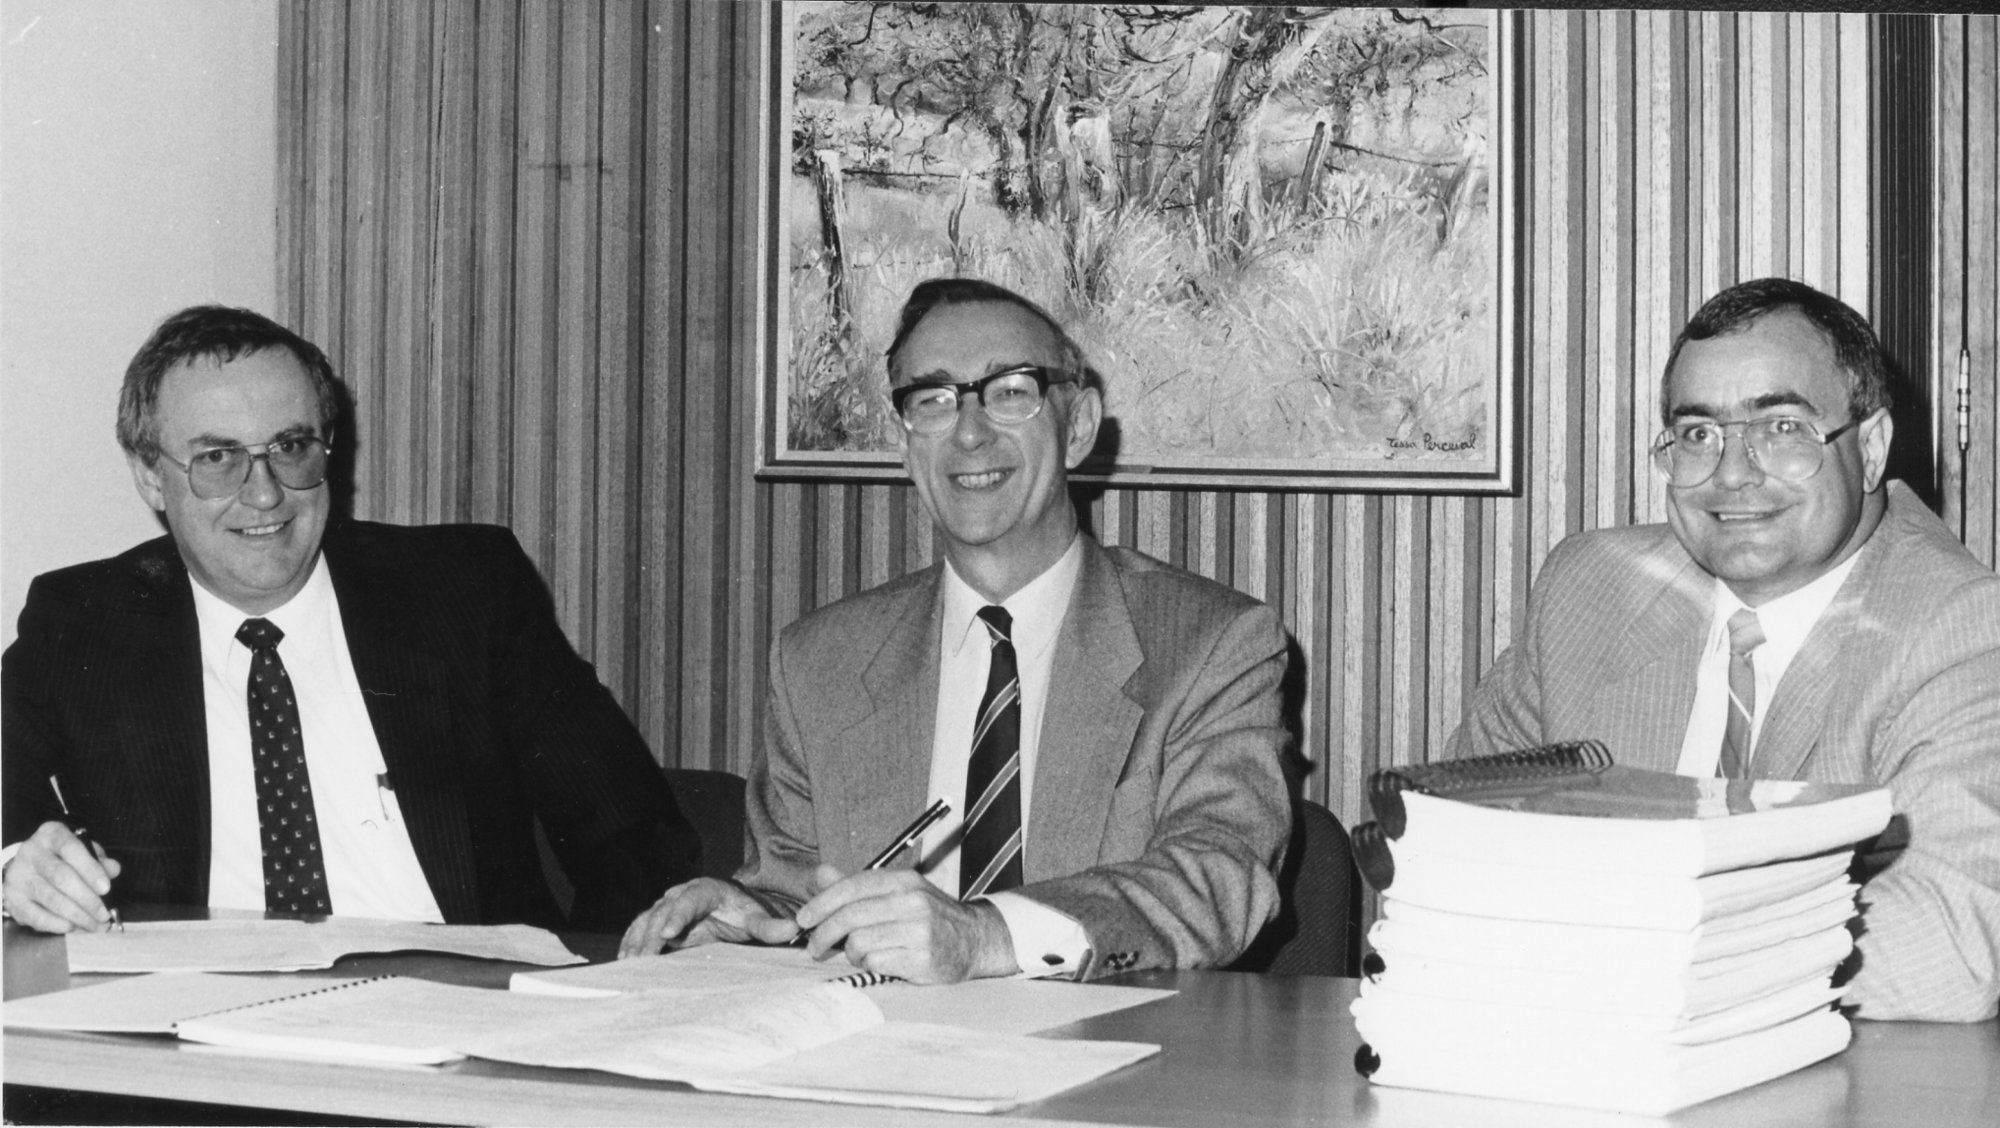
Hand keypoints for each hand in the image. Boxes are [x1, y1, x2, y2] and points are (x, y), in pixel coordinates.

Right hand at [2, 820, 121, 933]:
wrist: (28, 868)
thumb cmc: (63, 858)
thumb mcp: (83, 851)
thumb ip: (100, 860)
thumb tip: (113, 870)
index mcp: (51, 835)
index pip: (71, 848)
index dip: (90, 869)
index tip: (106, 889)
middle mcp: (31, 852)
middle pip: (61, 877)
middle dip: (87, 899)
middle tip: (104, 914)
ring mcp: (19, 876)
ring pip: (51, 899)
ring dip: (78, 916)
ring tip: (96, 925)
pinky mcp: (12, 899)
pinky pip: (37, 916)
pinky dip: (58, 925)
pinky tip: (75, 927)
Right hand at [618, 877, 799, 957]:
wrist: (731, 907)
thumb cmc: (743, 911)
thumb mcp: (757, 918)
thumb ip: (771, 926)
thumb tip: (793, 928)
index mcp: (704, 890)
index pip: (688, 901)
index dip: (677, 916)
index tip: (669, 934)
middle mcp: (680, 895)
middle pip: (661, 912)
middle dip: (652, 935)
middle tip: (643, 958)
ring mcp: (665, 908)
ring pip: (646, 921)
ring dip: (636, 941)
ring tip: (629, 963)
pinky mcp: (656, 922)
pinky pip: (639, 931)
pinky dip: (630, 944)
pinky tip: (623, 961)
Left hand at [794, 864, 1017, 983]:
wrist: (973, 940)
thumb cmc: (928, 916)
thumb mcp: (896, 892)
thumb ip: (856, 886)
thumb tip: (820, 873)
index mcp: (903, 881)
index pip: (852, 887)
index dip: (821, 903)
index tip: (803, 919)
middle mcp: (912, 902)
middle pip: (850, 916)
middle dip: (824, 933)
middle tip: (814, 946)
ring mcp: (920, 931)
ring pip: (859, 942)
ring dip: (850, 952)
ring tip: (858, 953)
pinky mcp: (923, 959)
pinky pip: (876, 962)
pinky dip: (869, 964)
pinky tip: (879, 961)